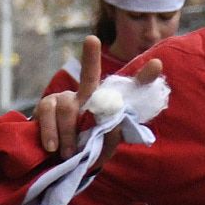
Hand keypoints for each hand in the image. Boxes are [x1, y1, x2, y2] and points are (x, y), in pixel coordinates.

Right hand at [33, 36, 163, 157]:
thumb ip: (110, 138)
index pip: (128, 90)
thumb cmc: (84, 153)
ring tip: (69, 153)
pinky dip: (51, 132)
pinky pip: (47, 112)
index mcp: (107, 107)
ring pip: (67, 107)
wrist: (58, 165)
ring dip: (69, 133)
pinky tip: (52, 147)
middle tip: (92, 39)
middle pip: (89, 74)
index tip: (157, 64)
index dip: (143, 78)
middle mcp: (87, 96)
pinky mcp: (46, 105)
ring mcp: (65, 98)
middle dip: (90, 56)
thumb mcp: (102, 149)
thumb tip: (111, 126)